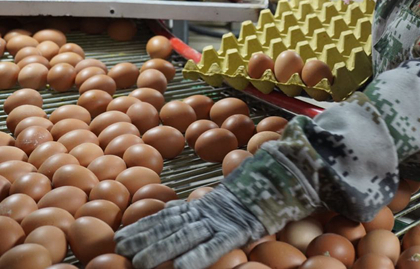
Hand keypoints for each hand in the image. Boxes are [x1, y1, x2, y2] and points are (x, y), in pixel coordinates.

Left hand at [115, 186, 265, 268]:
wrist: (275, 184)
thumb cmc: (245, 198)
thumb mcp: (214, 201)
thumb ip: (192, 206)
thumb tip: (169, 208)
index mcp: (198, 207)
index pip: (165, 217)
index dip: (142, 227)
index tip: (120, 237)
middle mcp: (204, 213)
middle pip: (169, 228)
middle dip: (144, 239)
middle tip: (121, 250)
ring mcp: (219, 222)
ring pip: (185, 237)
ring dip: (161, 250)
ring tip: (141, 263)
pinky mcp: (236, 231)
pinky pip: (214, 246)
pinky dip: (197, 256)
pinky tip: (180, 267)